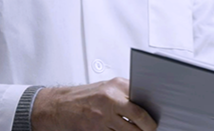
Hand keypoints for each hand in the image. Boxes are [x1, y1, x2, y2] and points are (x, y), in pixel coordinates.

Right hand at [32, 77, 156, 130]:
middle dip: (148, 128)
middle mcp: (110, 99)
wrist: (57, 106)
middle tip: (152, 130)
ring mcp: (102, 116)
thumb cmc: (83, 97)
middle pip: (139, 118)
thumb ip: (125, 94)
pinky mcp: (95, 130)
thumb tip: (147, 105)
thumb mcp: (106, 89)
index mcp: (116, 86)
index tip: (157, 120)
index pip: (143, 100)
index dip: (151, 113)